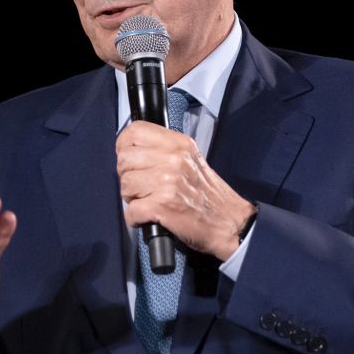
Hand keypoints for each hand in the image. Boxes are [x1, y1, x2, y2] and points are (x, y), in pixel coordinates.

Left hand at [116, 122, 254, 260]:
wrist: (229, 223)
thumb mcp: (191, 159)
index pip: (134, 131)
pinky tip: (148, 217)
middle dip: (127, 176)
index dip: (124, 146)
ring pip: (125, 185)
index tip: (129, 159)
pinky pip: (131, 211)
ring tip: (148, 201)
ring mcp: (167, 182)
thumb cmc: (209, 195)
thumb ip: (164, 151)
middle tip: (141, 187)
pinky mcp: (162, 206)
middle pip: (124, 160)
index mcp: (179, 144)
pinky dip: (136, 219)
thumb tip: (132, 151)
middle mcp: (173, 159)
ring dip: (132, 199)